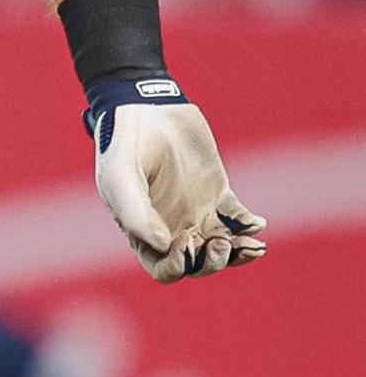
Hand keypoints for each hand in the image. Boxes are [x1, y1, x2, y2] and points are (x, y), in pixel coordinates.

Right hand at [88, 77, 266, 283]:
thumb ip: (136, 215)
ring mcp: (196, 210)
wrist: (147, 108)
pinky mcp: (217, 190)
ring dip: (238, 252)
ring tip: (252, 245)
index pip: (163, 268)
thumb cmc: (125, 144)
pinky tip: (255, 222)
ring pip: (222, 247)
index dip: (177, 268)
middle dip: (212, 263)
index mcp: (143, 230)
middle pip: (197, 264)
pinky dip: (250, 226)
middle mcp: (171, 226)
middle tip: (218, 244)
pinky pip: (238, 219)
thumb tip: (164, 247)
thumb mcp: (120, 178)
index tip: (185, 249)